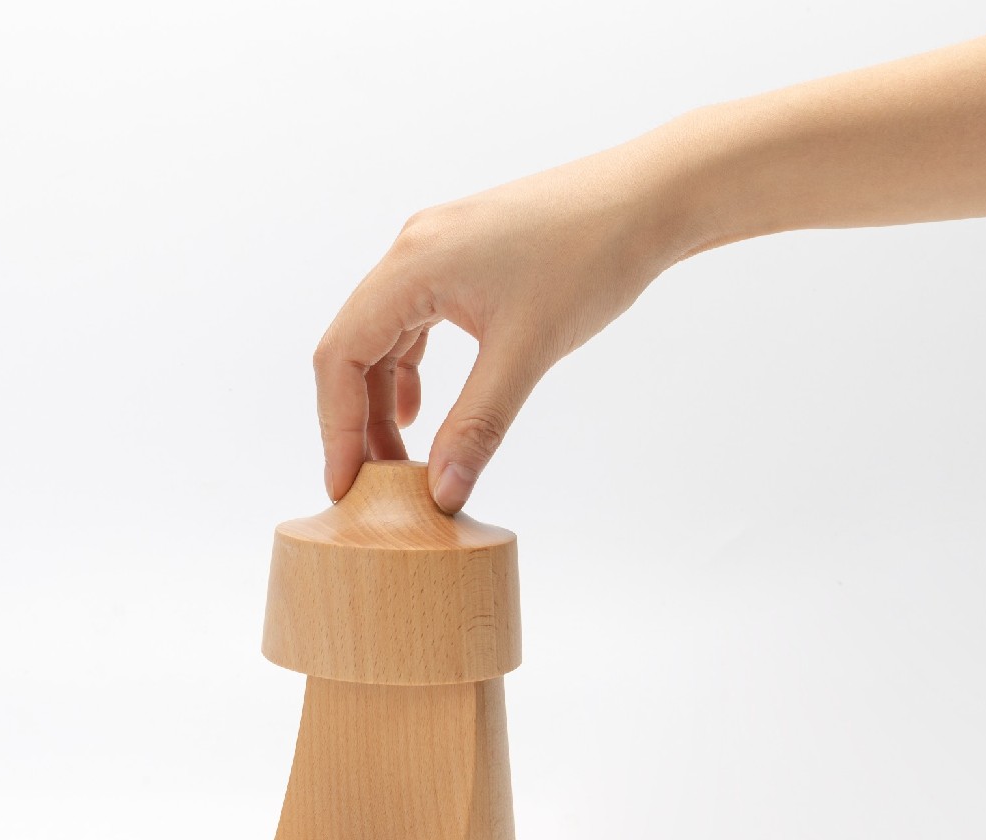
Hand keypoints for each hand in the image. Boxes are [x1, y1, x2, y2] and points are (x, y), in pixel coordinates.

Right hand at [313, 140, 693, 511]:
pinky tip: (422, 411)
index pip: (341, 355)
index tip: (343, 486)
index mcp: (414, 265)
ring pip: (384, 336)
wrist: (650, 198)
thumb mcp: (529, 352)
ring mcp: (436, 250)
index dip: (335, 427)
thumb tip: (442, 494)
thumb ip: (477, 426)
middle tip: (372, 486)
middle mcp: (412, 250)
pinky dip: (411, 370)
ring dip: (385, 399)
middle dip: (357, 420)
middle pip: (353, 347)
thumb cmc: (594, 257)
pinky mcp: (463, 257)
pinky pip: (414, 321)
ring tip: (401, 460)